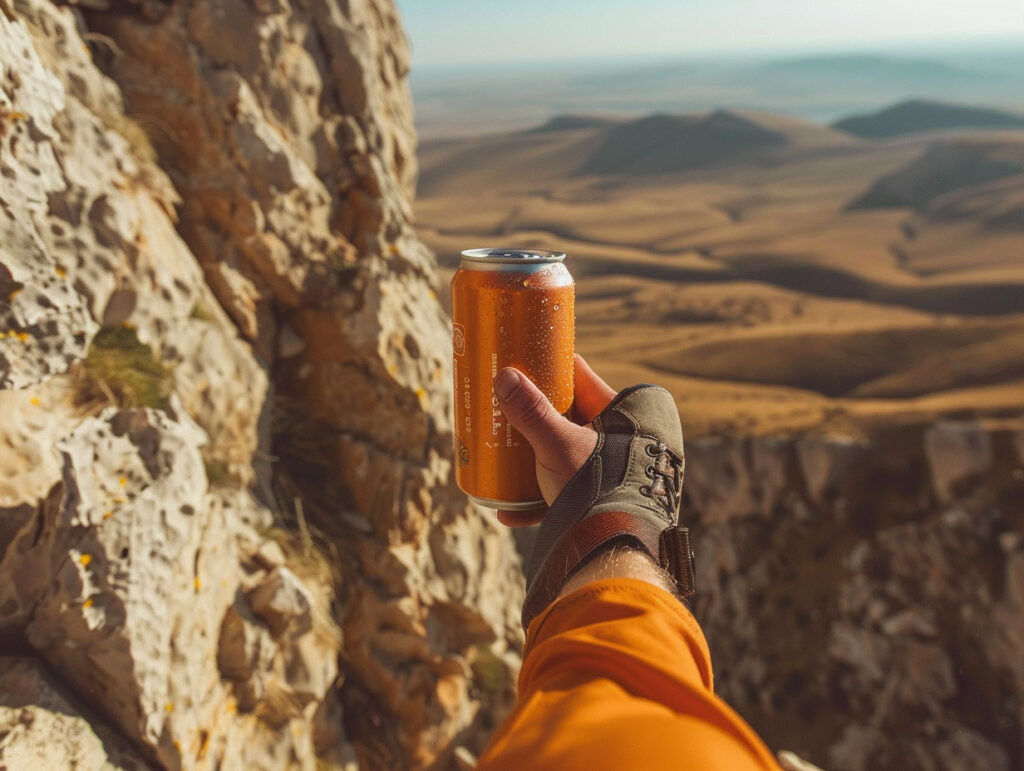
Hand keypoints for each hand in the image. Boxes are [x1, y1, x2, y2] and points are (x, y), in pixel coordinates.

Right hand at [491, 354, 616, 526]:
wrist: (617, 543)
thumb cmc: (599, 485)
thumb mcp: (559, 444)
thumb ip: (532, 412)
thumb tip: (505, 376)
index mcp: (616, 412)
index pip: (578, 374)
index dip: (548, 364)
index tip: (518, 360)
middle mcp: (614, 437)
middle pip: (562, 414)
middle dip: (530, 415)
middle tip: (499, 407)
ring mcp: (604, 468)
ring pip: (557, 452)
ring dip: (527, 458)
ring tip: (498, 459)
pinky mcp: (594, 499)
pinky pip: (557, 492)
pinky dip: (533, 500)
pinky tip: (507, 511)